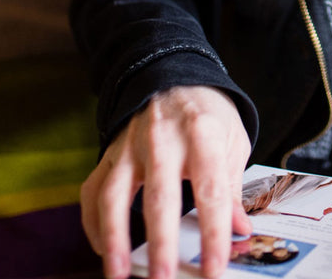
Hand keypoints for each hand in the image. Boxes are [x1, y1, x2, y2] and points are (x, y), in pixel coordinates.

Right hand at [80, 86, 252, 278]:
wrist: (173, 74)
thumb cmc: (208, 114)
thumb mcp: (232, 140)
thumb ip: (231, 186)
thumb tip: (239, 229)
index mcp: (203, 133)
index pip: (211, 190)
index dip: (214, 232)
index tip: (214, 268)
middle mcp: (163, 139)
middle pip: (161, 197)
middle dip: (161, 243)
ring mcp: (131, 145)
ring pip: (115, 196)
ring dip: (116, 239)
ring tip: (119, 276)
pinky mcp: (110, 152)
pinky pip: (93, 191)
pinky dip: (94, 224)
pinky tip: (104, 250)